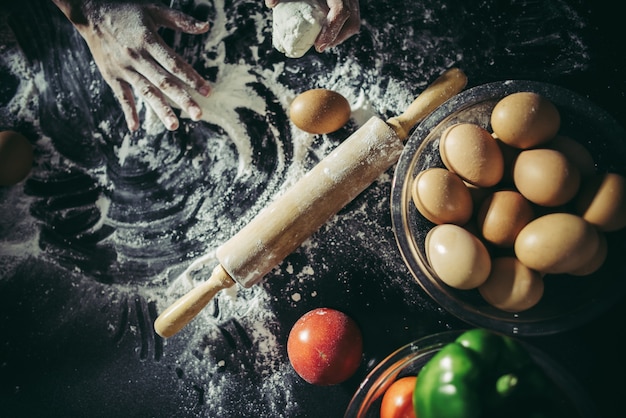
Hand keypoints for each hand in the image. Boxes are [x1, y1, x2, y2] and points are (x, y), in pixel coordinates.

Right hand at [52, 0, 211, 130]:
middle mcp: (137, 57)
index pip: (175, 63)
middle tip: (198, 114)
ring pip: (146, 92)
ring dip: (161, 110)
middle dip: (182, 99)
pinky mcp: (111, 75)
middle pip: (163, 82)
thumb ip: (180, 20)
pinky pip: (121, 96)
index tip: (207, 92)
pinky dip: (128, 112)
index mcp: (149, 40)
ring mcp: (124, 68)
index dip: (192, 78)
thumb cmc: (126, 11)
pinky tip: (135, 128)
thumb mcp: (153, 10)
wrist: (89, 12)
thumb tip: (206, 27)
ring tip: (174, 126)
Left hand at [266, 0, 359, 51]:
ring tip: (321, 42)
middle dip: (336, 37)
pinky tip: (325, 33)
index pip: (341, 11)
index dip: (332, 30)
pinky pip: (350, 18)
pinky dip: (339, 28)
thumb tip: (270, 4)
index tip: (318, 45)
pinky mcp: (348, 0)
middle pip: (352, 20)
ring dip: (338, 35)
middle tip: (319, 46)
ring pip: (353, 21)